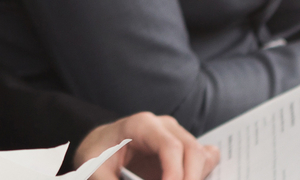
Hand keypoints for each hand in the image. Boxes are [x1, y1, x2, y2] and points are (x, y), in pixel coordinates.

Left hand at [75, 112, 217, 179]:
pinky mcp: (183, 147)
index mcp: (142, 125)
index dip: (175, 173)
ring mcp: (177, 134)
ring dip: (195, 177)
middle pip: (192, 151)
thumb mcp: (96, 170)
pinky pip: (204, 158)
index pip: (170, 146)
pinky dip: (200, 174)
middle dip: (190, 179)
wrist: (100, 144)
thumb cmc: (98, 153)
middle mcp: (164, 126)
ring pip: (202, 156)